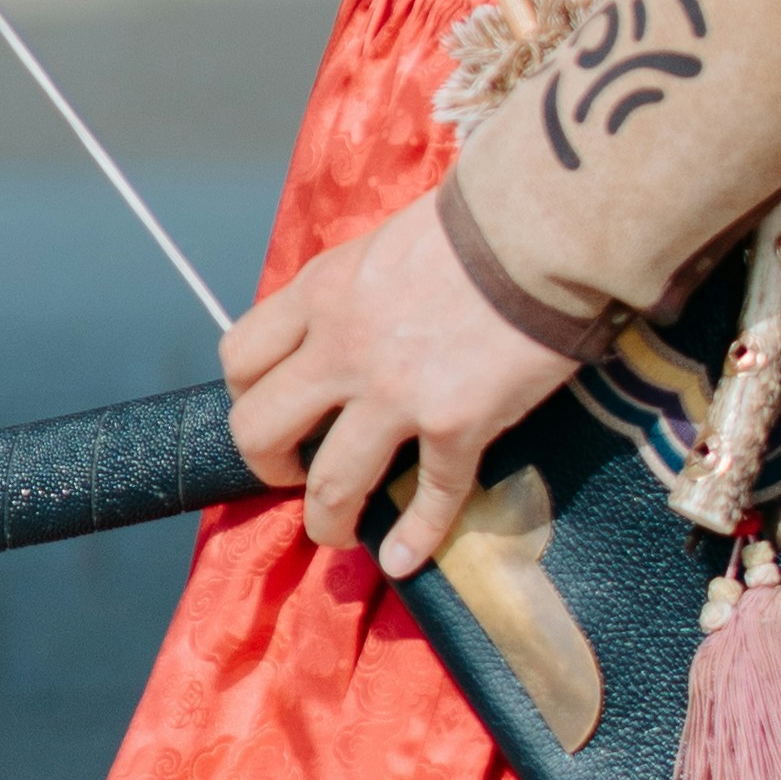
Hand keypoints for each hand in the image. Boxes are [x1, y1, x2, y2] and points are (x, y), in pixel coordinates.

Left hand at [221, 184, 579, 576]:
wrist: (539, 229)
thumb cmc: (472, 221)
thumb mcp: (385, 240)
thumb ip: (358, 285)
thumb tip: (360, 313)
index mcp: (321, 294)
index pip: (241, 356)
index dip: (244, 395)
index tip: (270, 408)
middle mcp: (342, 349)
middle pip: (260, 429)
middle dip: (267, 464)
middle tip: (292, 471)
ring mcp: (395, 394)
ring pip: (330, 485)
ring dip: (326, 521)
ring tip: (339, 534)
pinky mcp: (455, 425)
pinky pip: (429, 498)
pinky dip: (416, 538)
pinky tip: (408, 558)